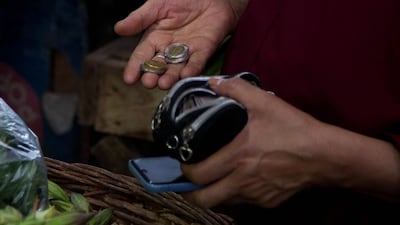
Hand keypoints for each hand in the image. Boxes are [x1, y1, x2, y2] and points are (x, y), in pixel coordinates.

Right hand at [114, 0, 247, 88]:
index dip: (135, 67)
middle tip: (149, 82)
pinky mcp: (204, 51)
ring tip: (164, 83)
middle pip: (159, 66)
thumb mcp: (156, 5)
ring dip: (171, 77)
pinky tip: (185, 75)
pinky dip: (192, 69)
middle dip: (153, 75)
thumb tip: (118, 28)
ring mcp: (187, 52)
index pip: (142, 56)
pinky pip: (197, 62)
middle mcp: (169, 49)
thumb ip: (140, 19)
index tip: (129, 79)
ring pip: (176, 68)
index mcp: (155, 39)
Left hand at [180, 77, 399, 207]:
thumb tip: (213, 82)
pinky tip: (240, 180)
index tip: (185, 163)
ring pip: (223, 203)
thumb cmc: (293, 128)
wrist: (325, 155)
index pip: (198, 175)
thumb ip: (236, 89)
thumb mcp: (265, 103)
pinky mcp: (269, 202)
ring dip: (213, 193)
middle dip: (191, 192)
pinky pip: (244, 204)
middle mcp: (242, 181)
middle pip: (204, 200)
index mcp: (236, 157)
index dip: (185, 172)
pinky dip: (235, 195)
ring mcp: (256, 196)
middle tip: (192, 179)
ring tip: (213, 179)